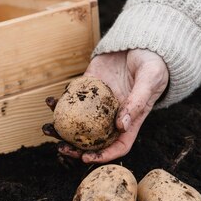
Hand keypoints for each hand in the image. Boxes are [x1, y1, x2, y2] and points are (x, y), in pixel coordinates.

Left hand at [45, 49, 168, 162]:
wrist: (140, 42)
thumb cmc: (154, 63)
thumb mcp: (150, 80)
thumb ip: (137, 102)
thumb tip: (120, 126)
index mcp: (130, 119)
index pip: (118, 145)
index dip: (103, 155)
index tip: (85, 158)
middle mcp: (111, 115)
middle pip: (92, 138)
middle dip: (75, 147)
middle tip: (60, 147)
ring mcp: (97, 102)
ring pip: (77, 121)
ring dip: (61, 128)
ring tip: (47, 128)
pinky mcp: (86, 87)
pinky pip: (71, 99)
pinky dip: (59, 102)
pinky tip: (50, 101)